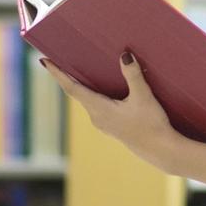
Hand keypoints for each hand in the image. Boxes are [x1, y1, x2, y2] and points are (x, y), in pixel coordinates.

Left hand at [42, 51, 183, 174]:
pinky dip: (90, 93)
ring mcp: (102, 123)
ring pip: (86, 99)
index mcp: (99, 108)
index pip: (72, 88)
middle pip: (75, 92)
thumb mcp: (143, 97)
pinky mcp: (111, 125)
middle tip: (56, 59)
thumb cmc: (151, 124)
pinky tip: (97, 88)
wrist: (160, 149)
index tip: (44, 61)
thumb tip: (124, 55)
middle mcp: (96, 116)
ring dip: (78, 85)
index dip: (58, 74)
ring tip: (74, 70)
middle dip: (66, 76)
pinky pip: (94, 105)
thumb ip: (133, 75)